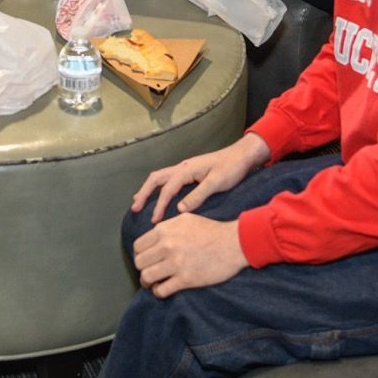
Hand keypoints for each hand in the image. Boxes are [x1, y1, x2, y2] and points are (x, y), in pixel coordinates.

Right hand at [131, 133, 270, 223]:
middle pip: (156, 178)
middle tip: (135, 208)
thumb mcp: (217, 182)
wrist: (243, 155)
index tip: (154, 221)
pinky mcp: (190, 172)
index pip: (167, 188)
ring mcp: (186, 168)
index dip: (159, 205)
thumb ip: (198, 195)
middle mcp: (183, 167)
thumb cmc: (232, 168)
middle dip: (143, 193)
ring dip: (148, 189)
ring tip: (139, 202)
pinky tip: (159, 196)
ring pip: (160, 177)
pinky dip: (159, 187)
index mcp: (187, 169)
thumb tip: (180, 209)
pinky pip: (168, 179)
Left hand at [133, 213, 248, 296]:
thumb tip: (154, 234)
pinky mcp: (186, 279)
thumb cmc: (211, 230)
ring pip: (146, 277)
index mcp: (164, 230)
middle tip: (150, 271)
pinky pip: (161, 290)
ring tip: (153, 282)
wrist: (233, 243)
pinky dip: (159, 292)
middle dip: (143, 268)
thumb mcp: (185, 219)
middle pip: (139, 262)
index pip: (137, 246)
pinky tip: (164, 289)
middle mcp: (167, 246)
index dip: (140, 254)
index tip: (146, 259)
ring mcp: (176, 263)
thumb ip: (166, 226)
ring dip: (148, 282)